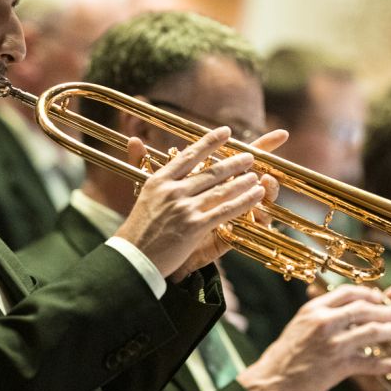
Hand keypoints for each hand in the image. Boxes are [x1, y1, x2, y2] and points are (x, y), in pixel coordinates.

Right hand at [115, 126, 264, 280]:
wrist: (133, 259)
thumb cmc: (137, 228)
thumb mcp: (138, 192)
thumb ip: (140, 163)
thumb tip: (133, 138)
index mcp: (160, 180)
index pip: (189, 155)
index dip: (210, 142)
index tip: (225, 132)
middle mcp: (173, 190)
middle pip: (210, 172)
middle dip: (234, 163)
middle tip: (249, 156)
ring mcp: (184, 208)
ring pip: (221, 189)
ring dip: (242, 181)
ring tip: (255, 175)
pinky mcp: (194, 226)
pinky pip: (225, 210)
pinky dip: (244, 201)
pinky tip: (257, 195)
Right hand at [236, 284, 390, 390]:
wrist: (272, 381)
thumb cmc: (286, 354)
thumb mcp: (299, 324)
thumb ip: (321, 315)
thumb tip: (344, 308)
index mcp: (314, 309)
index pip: (348, 292)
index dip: (369, 294)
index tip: (380, 299)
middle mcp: (324, 322)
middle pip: (364, 308)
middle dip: (387, 311)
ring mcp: (333, 344)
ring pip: (373, 331)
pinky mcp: (339, 366)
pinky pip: (373, 363)